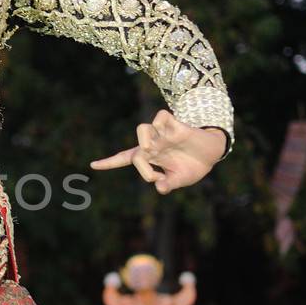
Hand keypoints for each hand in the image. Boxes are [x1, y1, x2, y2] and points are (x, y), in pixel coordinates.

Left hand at [90, 111, 226, 194]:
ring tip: (153, 151)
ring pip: (142, 129)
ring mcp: (163, 135)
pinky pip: (161, 116)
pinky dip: (161, 124)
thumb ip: (169, 184)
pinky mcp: (175, 125)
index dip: (109, 162)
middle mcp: (153, 145)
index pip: (125, 159)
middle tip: (155, 177)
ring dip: (144, 141)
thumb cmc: (193, 166)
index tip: (93, 165)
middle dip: (141, 167)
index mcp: (150, 158)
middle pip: (135, 151)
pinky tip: (171, 135)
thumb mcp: (180, 179)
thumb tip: (159, 188)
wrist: (212, 152)